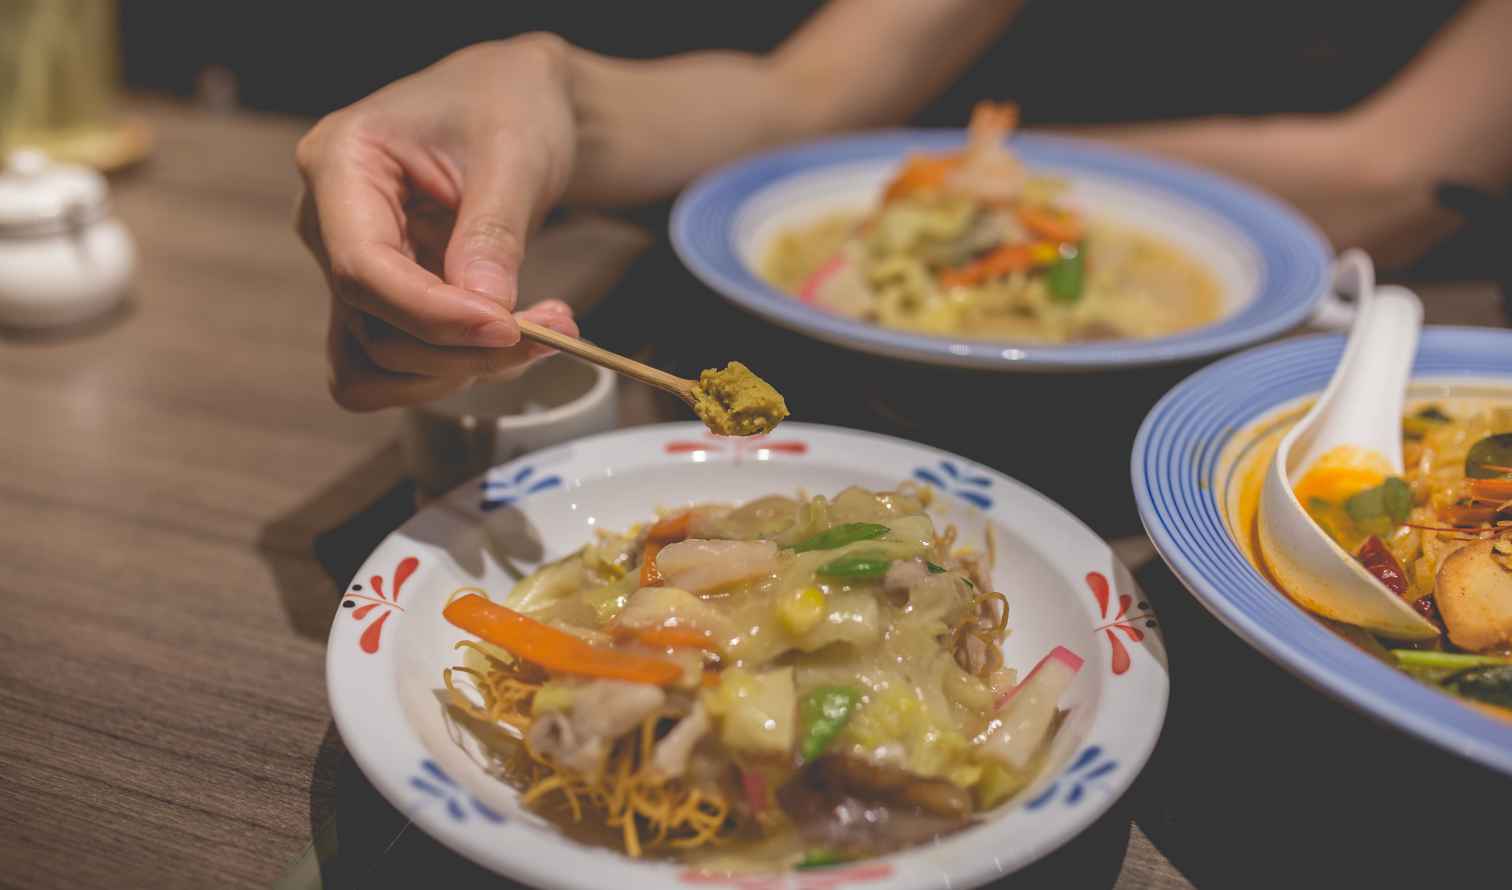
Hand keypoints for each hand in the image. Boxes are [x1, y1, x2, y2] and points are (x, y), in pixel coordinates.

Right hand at [295, 35, 580, 410]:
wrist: (515, 102)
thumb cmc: (509, 104)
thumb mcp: (515, 153)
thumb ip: (495, 233)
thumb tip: (488, 314)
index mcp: (340, 162)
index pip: (363, 268)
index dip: (433, 314)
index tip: (508, 328)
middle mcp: (325, 222)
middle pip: (372, 329)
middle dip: (464, 349)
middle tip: (557, 330)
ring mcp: (347, 267)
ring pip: (374, 365)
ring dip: (459, 371)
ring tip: (543, 334)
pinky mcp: (378, 300)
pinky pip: (397, 366)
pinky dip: (453, 369)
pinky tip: (510, 343)